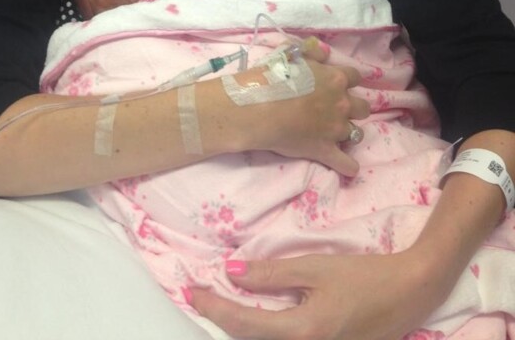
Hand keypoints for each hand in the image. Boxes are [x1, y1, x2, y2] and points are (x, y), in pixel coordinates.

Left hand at [189, 251, 443, 339]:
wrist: (410, 293)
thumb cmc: (363, 276)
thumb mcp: (315, 268)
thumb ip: (272, 274)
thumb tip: (232, 274)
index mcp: (301, 332)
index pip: (242, 323)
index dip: (212, 307)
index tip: (191, 291)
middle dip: (224, 321)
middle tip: (205, 296)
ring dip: (244, 330)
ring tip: (226, 305)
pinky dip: (266, 335)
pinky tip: (260, 318)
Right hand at [236, 37, 369, 175]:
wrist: (259, 108)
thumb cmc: (272, 78)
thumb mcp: (291, 54)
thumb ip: (312, 53)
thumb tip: (323, 54)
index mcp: (336, 78)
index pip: (355, 77)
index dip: (347, 80)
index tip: (337, 84)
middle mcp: (341, 103)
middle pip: (363, 107)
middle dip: (353, 108)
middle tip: (336, 109)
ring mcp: (336, 128)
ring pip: (357, 133)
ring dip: (348, 132)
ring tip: (335, 133)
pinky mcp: (326, 150)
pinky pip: (346, 163)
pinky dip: (348, 165)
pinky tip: (348, 166)